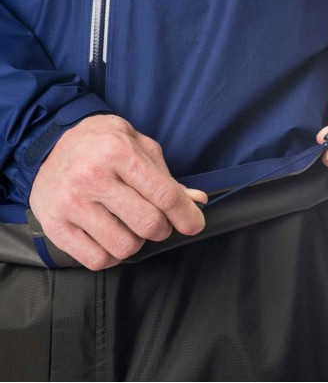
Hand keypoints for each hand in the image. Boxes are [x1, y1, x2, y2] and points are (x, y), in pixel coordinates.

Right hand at [29, 114, 207, 269]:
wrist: (51, 145)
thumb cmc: (103, 145)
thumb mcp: (139, 146)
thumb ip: (167, 176)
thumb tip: (196, 201)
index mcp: (117, 152)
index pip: (164, 195)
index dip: (186, 215)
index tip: (194, 224)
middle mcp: (91, 177)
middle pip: (148, 224)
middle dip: (163, 228)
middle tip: (157, 220)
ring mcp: (70, 203)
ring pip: (125, 247)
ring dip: (136, 241)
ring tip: (128, 224)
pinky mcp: (56, 226)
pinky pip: (98, 260)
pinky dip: (113, 254)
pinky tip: (110, 236)